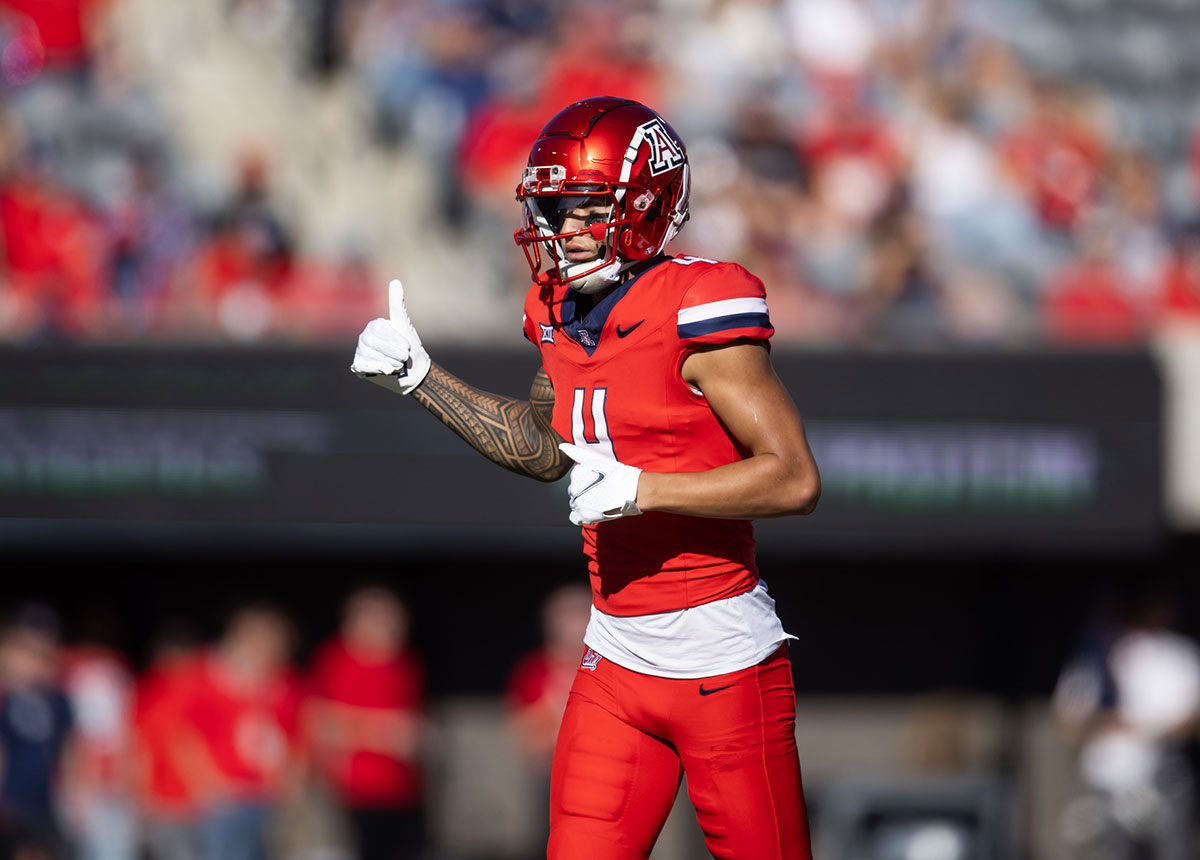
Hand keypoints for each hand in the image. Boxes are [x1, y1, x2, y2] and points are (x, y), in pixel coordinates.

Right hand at [351, 279, 430, 394]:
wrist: (414, 373)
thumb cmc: (410, 348)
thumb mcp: (404, 325)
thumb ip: (397, 304)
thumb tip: (395, 281)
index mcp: (374, 325)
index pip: (379, 331)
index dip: (395, 340)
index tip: (406, 346)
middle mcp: (364, 337)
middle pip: (372, 343)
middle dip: (393, 353)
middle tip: (403, 358)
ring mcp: (361, 351)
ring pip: (369, 355)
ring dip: (389, 362)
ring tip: (397, 365)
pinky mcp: (359, 366)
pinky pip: (363, 365)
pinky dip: (377, 369)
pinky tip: (387, 370)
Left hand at [559, 443, 641, 525]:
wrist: (630, 489)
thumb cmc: (616, 474)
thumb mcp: (595, 459)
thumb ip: (576, 453)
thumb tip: (561, 445)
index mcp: (576, 474)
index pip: (576, 479)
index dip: (589, 482)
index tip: (600, 483)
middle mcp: (573, 488)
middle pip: (575, 492)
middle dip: (585, 493)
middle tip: (602, 492)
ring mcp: (577, 502)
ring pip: (575, 504)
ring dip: (585, 504)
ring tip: (601, 501)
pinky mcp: (582, 515)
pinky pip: (575, 517)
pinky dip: (582, 516)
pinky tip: (594, 511)